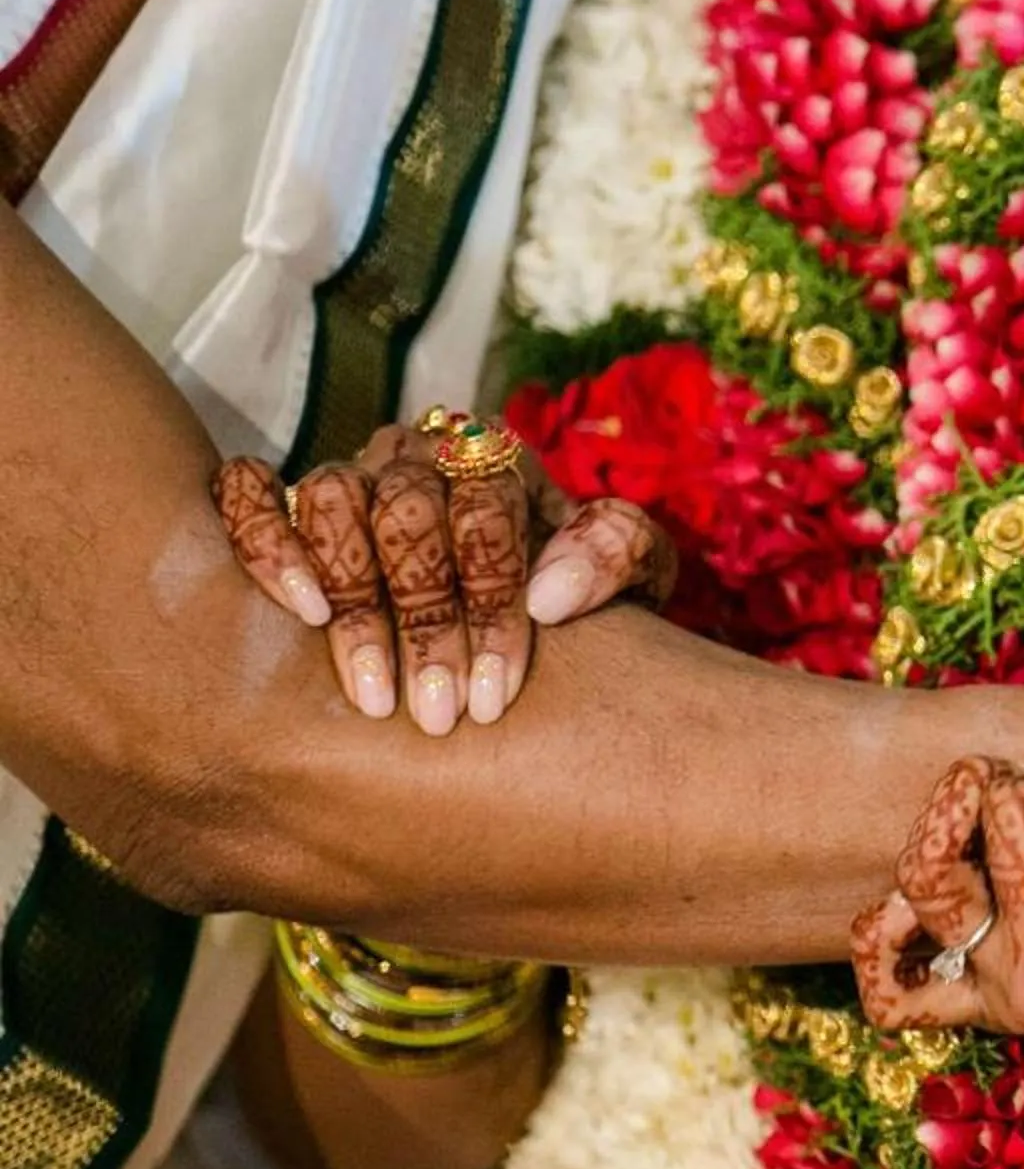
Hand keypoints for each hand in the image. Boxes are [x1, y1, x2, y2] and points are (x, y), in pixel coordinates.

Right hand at [214, 420, 672, 734]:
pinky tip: (300, 610)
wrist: (530, 589)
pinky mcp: (288, 494)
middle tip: (436, 714)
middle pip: (408, 516)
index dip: (491, 608)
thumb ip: (617, 555)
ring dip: (354, 604)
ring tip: (373, 694)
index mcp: (500, 459)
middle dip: (426, 624)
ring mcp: (350, 471)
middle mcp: (419, 454)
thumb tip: (552, 594)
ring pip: (331, 503)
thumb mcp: (629, 568)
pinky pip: (250, 492)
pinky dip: (265, 541)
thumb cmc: (574, 584)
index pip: (487, 516)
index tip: (494, 694)